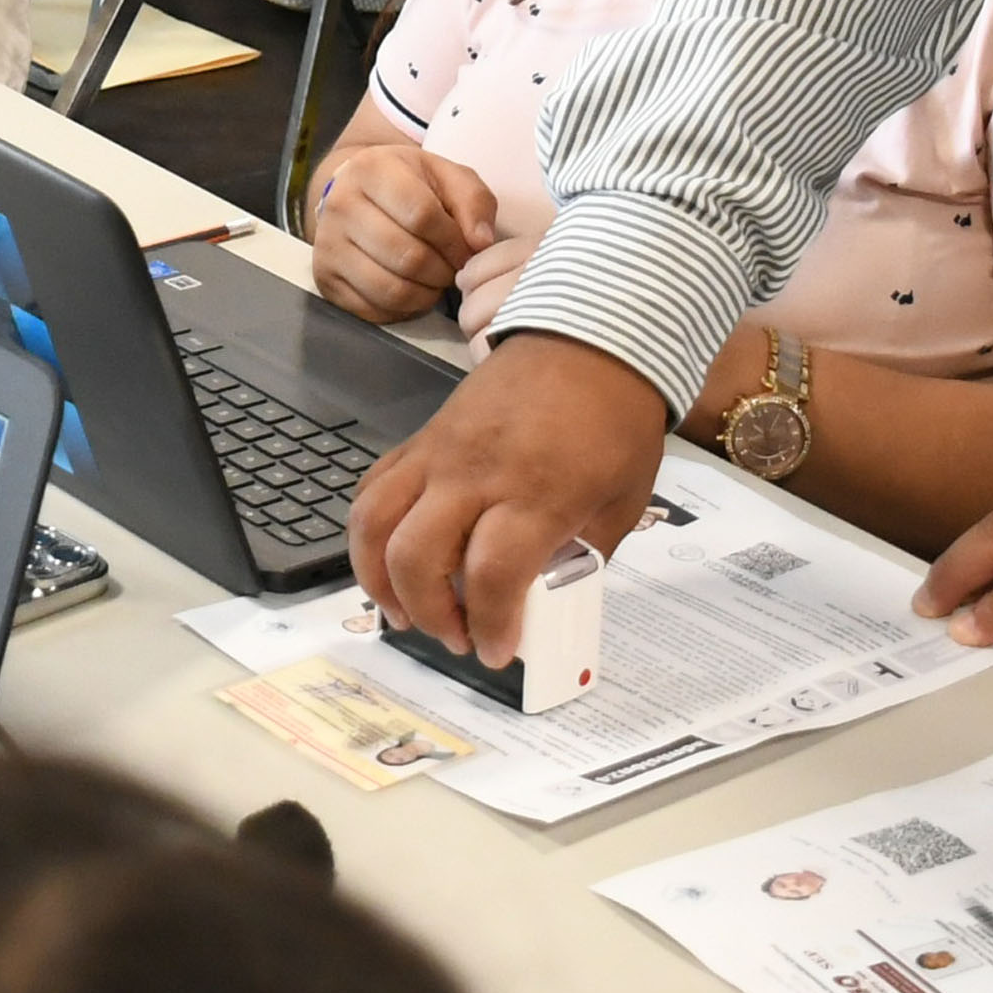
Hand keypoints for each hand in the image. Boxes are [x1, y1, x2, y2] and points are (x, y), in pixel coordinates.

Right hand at [306, 144, 497, 321]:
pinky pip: (372, 310)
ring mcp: (327, 243)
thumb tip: (480, 243)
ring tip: (435, 280)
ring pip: (390, 288)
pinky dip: (403, 309)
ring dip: (426, 294)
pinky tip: (412, 290)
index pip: (421, 214)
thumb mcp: (447, 176)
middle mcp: (340, 204)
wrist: (356, 190)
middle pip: (407, 256)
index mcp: (372, 169)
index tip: (467, 250)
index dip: (454, 241)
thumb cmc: (410, 184)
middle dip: (443, 271)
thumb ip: (474, 202)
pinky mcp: (323, 277)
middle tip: (453, 269)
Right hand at [348, 330, 672, 662]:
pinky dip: (372, 531)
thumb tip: (544, 604)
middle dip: (431, 614)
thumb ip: (579, 556)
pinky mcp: (422, 437)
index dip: (490, 626)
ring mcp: (439, 451)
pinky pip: (374, 487)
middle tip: (458, 637)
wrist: (591, 340)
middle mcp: (476, 471)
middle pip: (417, 555)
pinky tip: (391, 560)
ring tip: (405, 613)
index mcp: (537, 491)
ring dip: (379, 578)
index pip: (492, 574)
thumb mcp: (620, 503)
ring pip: (374, 521)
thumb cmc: (615, 423)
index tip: (500, 652)